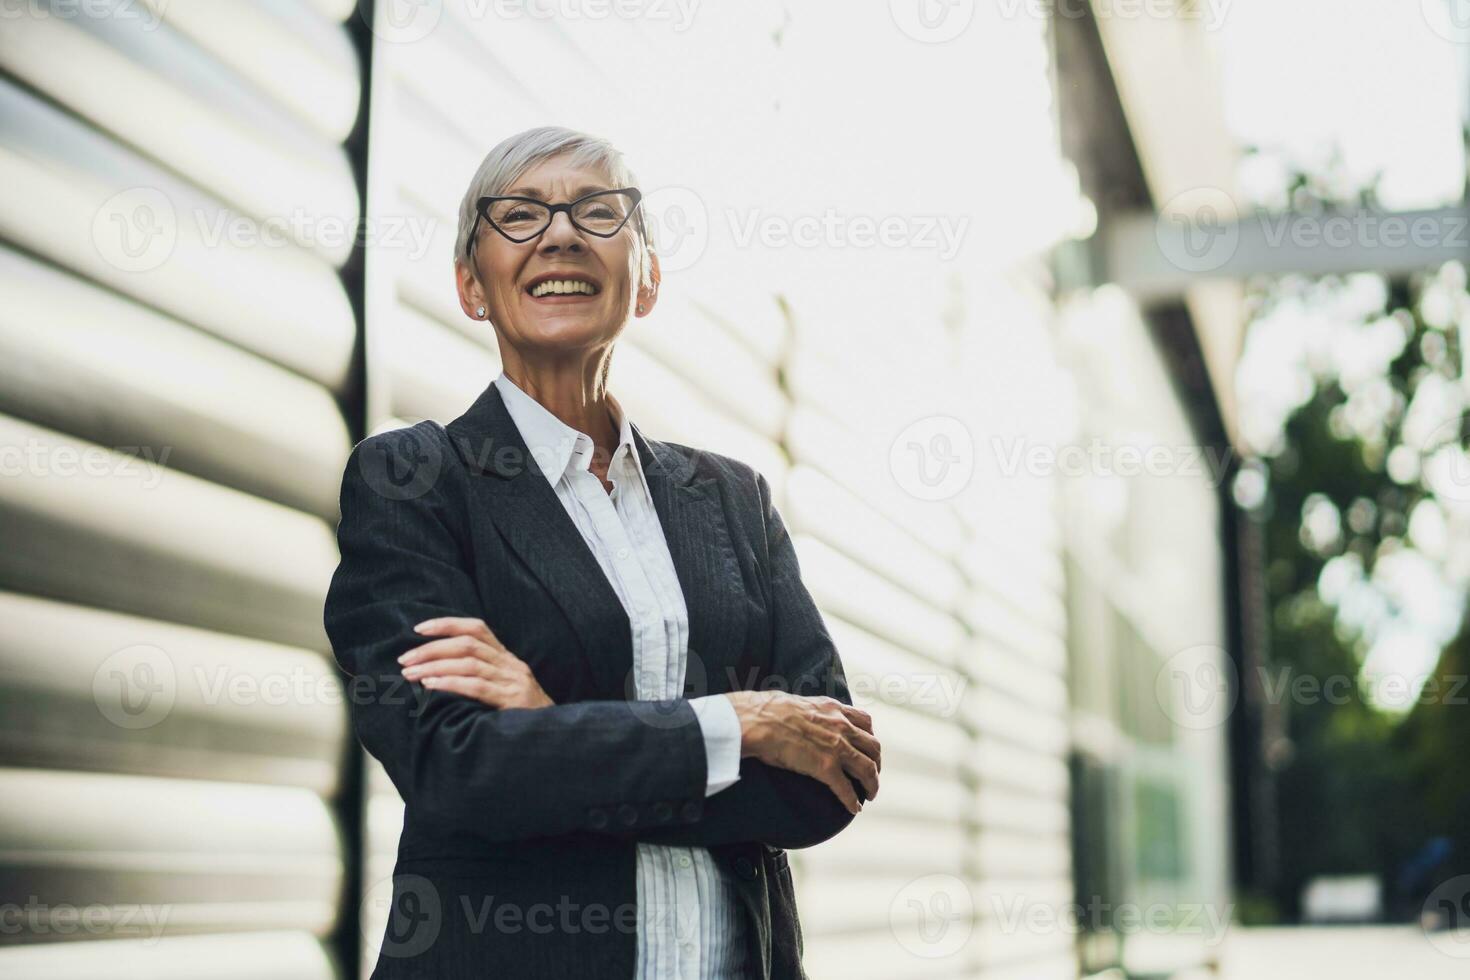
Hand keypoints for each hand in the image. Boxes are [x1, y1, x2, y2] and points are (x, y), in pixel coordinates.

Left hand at [399, 616, 553, 708]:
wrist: (553, 737)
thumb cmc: (520, 717)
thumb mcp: (504, 690)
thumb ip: (480, 677)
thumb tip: (436, 671)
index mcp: (507, 659)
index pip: (477, 628)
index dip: (447, 624)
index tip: (419, 628)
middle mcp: (511, 665)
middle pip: (468, 644)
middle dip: (432, 649)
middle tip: (405, 659)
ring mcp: (513, 682)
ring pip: (469, 663)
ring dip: (435, 666)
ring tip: (410, 674)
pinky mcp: (513, 701)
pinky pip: (477, 687)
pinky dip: (450, 683)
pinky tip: (430, 686)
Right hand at [724, 691, 879, 814]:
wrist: (757, 721)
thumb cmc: (768, 710)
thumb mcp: (799, 702)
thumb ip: (811, 711)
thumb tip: (802, 716)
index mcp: (834, 709)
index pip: (865, 722)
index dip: (870, 738)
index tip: (867, 748)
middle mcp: (841, 726)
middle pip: (873, 747)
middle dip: (876, 763)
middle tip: (872, 775)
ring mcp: (836, 747)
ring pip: (867, 769)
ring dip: (872, 784)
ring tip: (870, 795)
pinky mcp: (826, 768)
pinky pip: (847, 789)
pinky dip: (852, 801)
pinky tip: (853, 809)